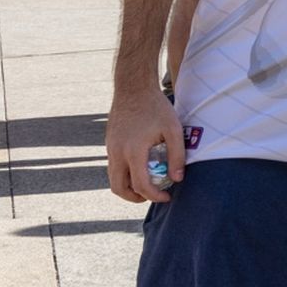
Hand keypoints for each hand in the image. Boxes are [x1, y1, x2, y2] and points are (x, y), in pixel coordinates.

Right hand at [106, 88, 185, 202]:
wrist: (133, 88)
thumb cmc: (156, 107)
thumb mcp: (173, 129)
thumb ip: (177, 155)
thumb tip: (177, 179)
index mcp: (133, 151)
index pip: (140, 185)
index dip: (154, 196)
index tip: (167, 196)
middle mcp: (117, 153)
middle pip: (118, 188)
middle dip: (135, 198)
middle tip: (152, 196)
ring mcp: (110, 148)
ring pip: (113, 179)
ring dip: (128, 187)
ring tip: (147, 185)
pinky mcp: (109, 143)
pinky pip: (113, 167)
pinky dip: (125, 174)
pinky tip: (140, 168)